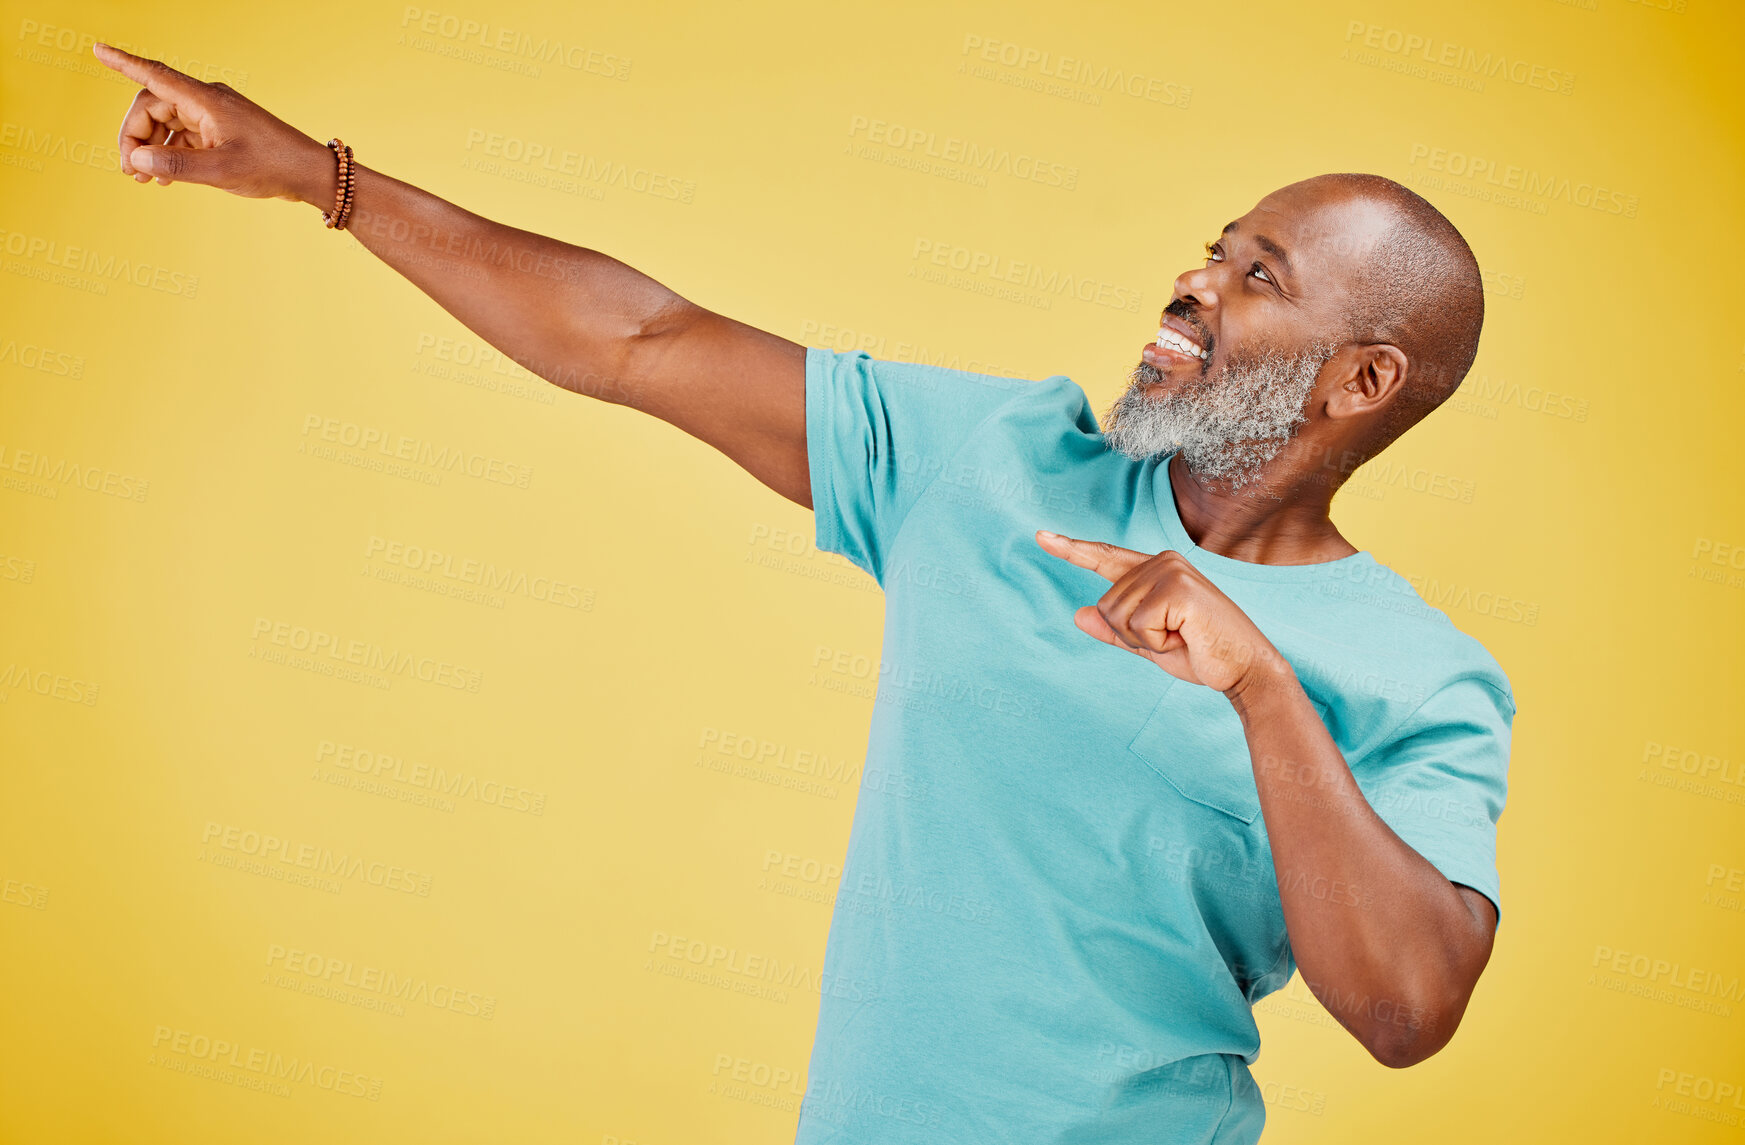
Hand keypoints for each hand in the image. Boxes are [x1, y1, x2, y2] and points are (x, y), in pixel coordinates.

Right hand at [92, 42, 330, 202]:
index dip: (124, 63)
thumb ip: (177, 165)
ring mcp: (214, 117)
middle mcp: (207, 102)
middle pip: (153, 107)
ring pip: (166, 123)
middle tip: (130, 171)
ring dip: (150, 147)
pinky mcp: (221, 133)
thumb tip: (139, 160)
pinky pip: (183, 137)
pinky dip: (170, 153)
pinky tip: (164, 178)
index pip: (155, 75)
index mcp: (205, 100)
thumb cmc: (273, 166)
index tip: (98, 49)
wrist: (309, 174)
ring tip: (143, 179)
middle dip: (135, 135)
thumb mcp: (223, 171)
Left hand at [1034, 530, 1289, 695]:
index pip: (1105, 558)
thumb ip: (1115, 630)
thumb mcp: (1149, 644)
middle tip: (1173, 639)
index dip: (1071, 549)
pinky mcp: (1179, 588)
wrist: (1244, 669)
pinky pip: (1137, 625)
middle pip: (1105, 604)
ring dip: (1146, 640)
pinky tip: (1186, 637)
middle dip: (1132, 635)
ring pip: (1116, 616)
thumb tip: (1078, 615)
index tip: (1040, 536)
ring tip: (1181, 637)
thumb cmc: (1201, 654)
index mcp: (1155, 569)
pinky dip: (1156, 643)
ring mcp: (1171, 571)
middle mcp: (1161, 561)